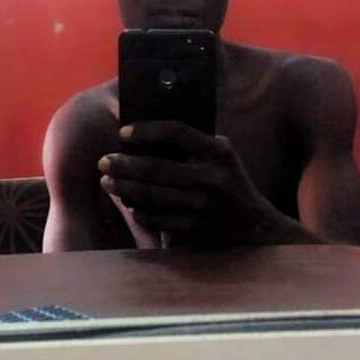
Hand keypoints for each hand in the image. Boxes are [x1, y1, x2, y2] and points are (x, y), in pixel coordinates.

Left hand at [97, 120, 277, 246]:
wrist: (256, 226)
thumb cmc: (230, 182)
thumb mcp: (223, 156)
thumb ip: (195, 144)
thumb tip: (147, 133)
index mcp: (219, 151)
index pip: (177, 131)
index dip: (146, 130)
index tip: (124, 133)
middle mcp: (213, 176)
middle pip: (156, 166)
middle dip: (124, 164)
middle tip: (103, 161)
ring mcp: (206, 205)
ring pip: (153, 195)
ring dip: (125, 188)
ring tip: (108, 182)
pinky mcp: (198, 229)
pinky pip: (159, 219)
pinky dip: (140, 211)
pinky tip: (130, 204)